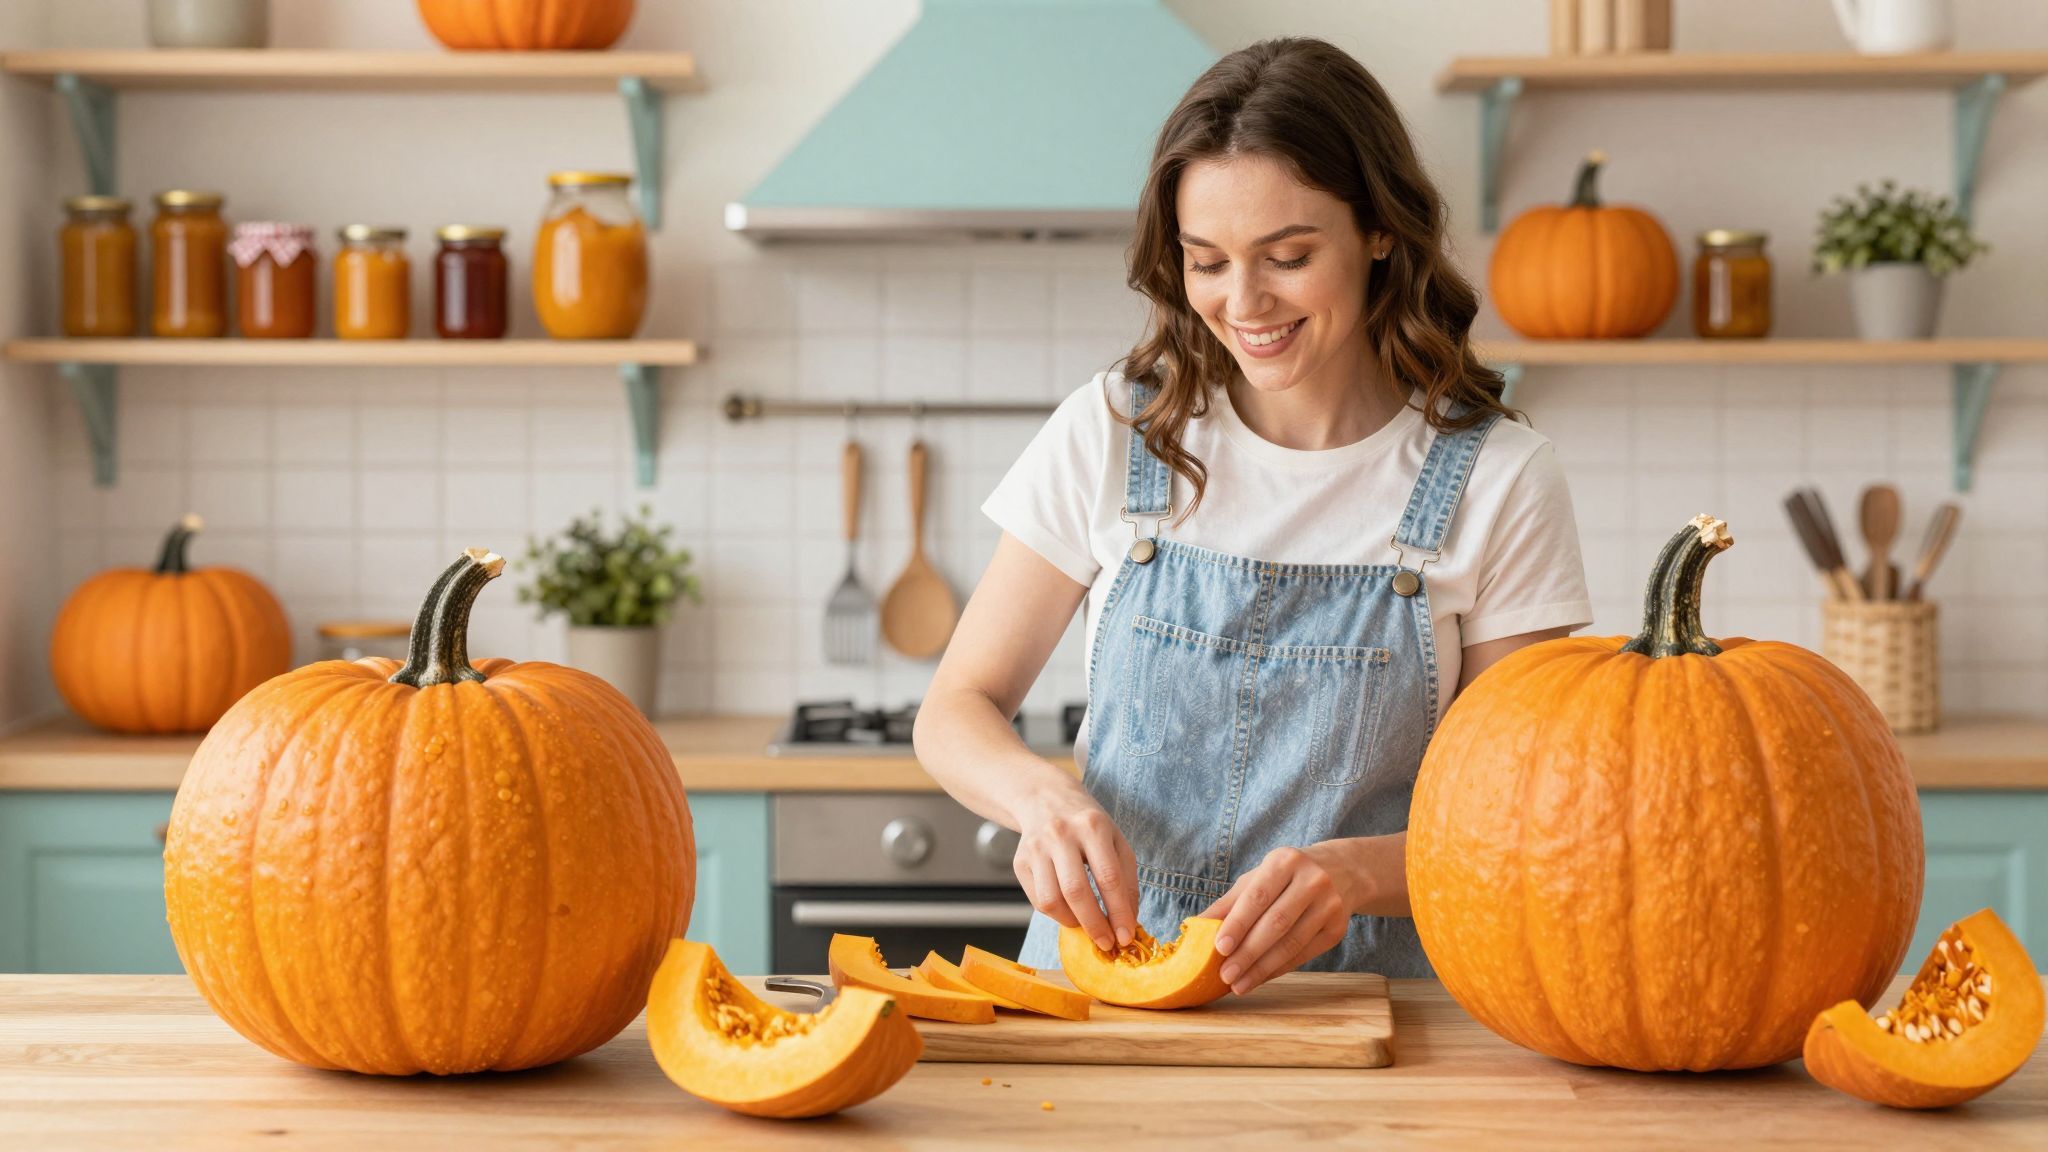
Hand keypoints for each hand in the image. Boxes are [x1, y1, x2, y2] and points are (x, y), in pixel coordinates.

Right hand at [1013, 792, 1138, 951]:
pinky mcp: (1019, 861)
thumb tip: (1128, 921)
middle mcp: (1061, 834)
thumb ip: (1126, 879)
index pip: (1108, 877)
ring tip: (1087, 924)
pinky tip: (1069, 910)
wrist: (1046, 799)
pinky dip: (1056, 915)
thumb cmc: (1088, 825)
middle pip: (1077, 891)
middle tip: (1107, 943)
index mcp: (1092, 825)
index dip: (1119, 912)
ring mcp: (1036, 847)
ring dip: (1073, 923)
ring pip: (1052, 900)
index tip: (1126, 936)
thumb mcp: (1116, 841)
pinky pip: (1038, 900)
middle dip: (1095, 925)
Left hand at [1199, 842, 1366, 995]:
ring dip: (1262, 968)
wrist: (1340, 871)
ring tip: (1238, 985)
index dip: (1238, 924)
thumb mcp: (1257, 878)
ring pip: (1292, 943)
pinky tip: (1260, 978)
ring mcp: (1329, 905)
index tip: (1219, 948)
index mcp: (1285, 861)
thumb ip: (1229, 903)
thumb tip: (1195, 927)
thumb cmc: (1285, 876)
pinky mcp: (1338, 929)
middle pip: (1277, 923)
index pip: (1258, 896)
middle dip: (1248, 953)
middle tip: (1225, 975)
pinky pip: (1304, 954)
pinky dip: (1279, 969)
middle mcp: (1312, 880)